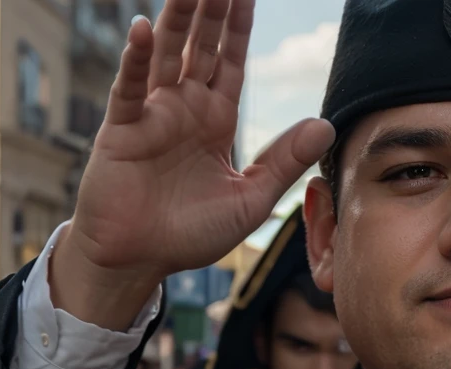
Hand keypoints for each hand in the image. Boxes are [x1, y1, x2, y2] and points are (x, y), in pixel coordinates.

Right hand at [50, 0, 334, 329]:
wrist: (141, 260)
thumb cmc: (191, 234)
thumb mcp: (251, 199)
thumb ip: (284, 162)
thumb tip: (326, 125)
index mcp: (216, 120)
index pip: (231, 61)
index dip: (239, 27)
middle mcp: (185, 109)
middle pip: (202, 47)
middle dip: (212, 10)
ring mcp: (153, 115)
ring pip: (167, 56)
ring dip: (178, 20)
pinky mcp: (123, 131)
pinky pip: (130, 89)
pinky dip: (135, 61)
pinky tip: (141, 31)